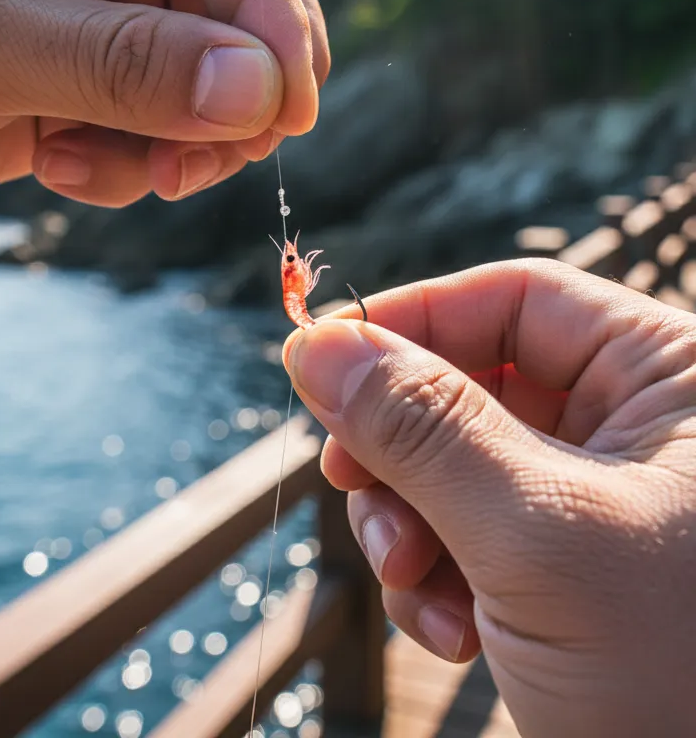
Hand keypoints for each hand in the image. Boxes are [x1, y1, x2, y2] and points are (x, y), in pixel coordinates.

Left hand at [0, 0, 327, 203]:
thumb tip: (258, 90)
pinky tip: (56, 168)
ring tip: (119, 172)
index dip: (270, 12)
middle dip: (237, 90)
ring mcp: (90, 21)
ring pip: (200, 84)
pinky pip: (150, 132)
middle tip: (226, 154)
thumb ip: (122, 63)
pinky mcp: (76, 89)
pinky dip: (127, 165)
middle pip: (230, 9)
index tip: (288, 102)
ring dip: (181, 141)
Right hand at [284, 260, 695, 737]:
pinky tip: (453, 635)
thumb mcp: (538, 533)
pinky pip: (464, 534)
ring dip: (407, 525)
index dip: (411, 320)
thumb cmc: (680, 674)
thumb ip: (422, 429)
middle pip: (467, 384)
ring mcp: (594, 499)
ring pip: (450, 466)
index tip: (323, 364)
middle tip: (350, 487)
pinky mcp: (561, 567)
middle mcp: (633, 426)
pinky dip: (435, 580)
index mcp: (667, 377)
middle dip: (401, 450)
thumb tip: (314, 346)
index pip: (513, 299)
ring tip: (413, 585)